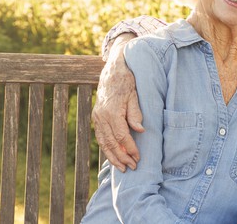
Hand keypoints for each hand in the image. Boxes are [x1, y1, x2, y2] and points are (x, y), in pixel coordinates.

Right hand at [92, 33, 142, 171]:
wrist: (113, 68)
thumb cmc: (127, 80)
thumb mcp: (134, 94)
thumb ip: (135, 113)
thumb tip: (140, 130)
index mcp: (111, 111)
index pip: (121, 136)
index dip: (130, 149)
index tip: (138, 158)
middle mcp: (101, 116)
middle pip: (110, 142)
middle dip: (121, 157)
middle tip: (131, 168)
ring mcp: (97, 117)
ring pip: (103, 142)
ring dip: (112, 156)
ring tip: (121, 168)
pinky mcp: (96, 116)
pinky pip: (100, 136)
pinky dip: (106, 148)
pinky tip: (113, 156)